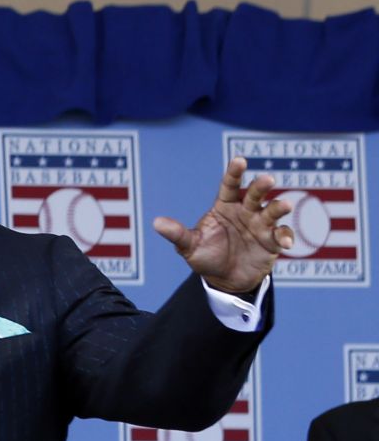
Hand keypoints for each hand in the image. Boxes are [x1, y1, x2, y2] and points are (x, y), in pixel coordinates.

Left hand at [152, 156, 293, 295]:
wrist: (224, 280)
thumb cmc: (207, 257)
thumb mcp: (189, 246)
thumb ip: (177, 234)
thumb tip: (156, 223)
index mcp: (225, 207)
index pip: (229, 186)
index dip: (234, 173)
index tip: (239, 160)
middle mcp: (246, 211)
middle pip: (255, 194)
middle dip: (261, 186)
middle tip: (267, 180)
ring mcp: (261, 225)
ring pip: (273, 211)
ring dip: (279, 207)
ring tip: (284, 205)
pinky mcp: (272, 241)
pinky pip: (281, 234)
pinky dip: (285, 236)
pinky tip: (283, 243)